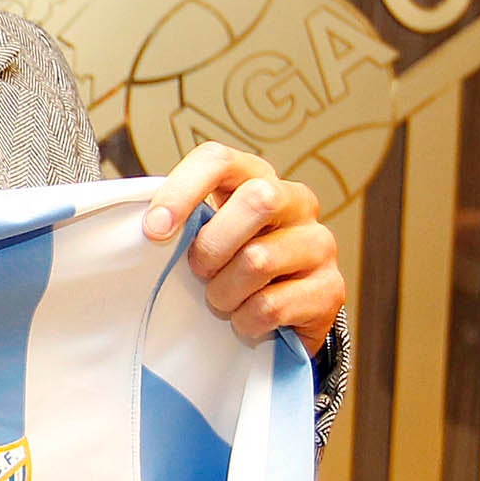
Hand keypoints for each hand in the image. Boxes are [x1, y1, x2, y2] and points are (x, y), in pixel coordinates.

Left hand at [141, 142, 345, 352]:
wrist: (282, 315)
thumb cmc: (230, 265)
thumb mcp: (203, 235)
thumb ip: (180, 221)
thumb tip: (148, 227)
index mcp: (256, 178)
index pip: (219, 160)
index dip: (183, 190)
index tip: (154, 230)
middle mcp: (297, 202)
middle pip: (258, 199)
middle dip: (213, 246)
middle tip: (200, 271)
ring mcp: (320, 244)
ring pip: (259, 260)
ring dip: (224, 292)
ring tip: (224, 299)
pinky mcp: (332, 289)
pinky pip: (271, 305)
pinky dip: (246, 320)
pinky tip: (247, 319)